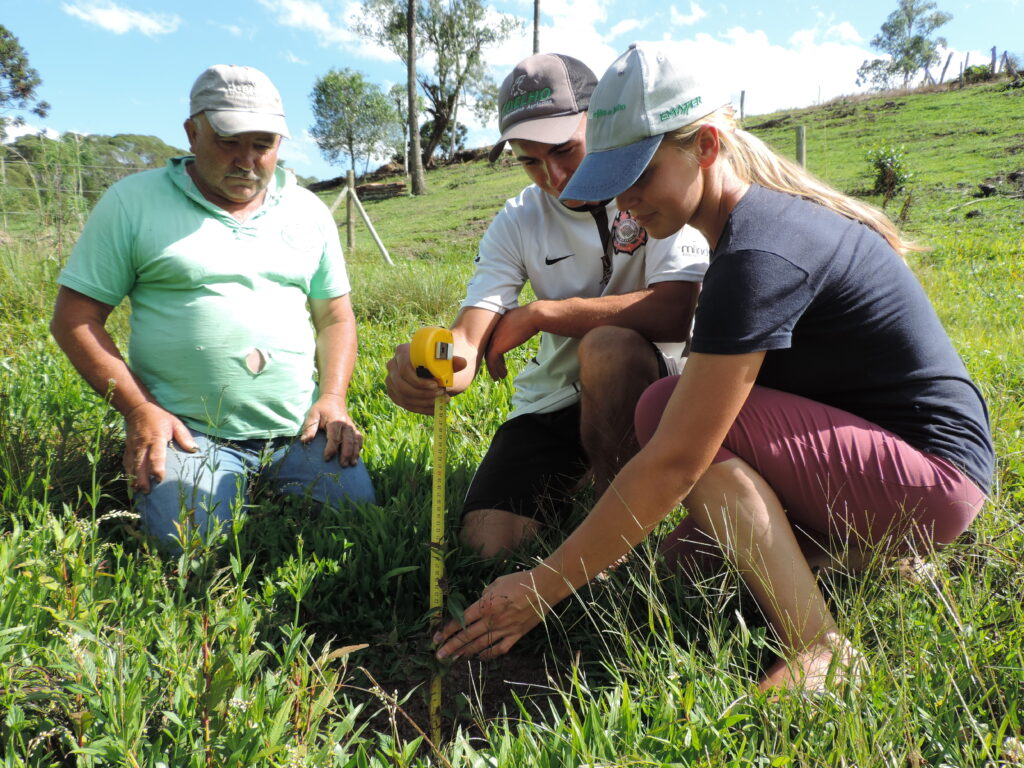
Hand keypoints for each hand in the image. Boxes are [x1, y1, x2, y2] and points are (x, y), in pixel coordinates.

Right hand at [123, 402, 196, 492]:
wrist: (138, 409)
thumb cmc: (160, 417)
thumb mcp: (175, 423)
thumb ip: (184, 436)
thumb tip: (194, 449)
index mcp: (156, 438)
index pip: (156, 456)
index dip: (156, 469)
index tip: (159, 479)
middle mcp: (142, 444)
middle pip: (140, 464)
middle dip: (142, 479)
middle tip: (146, 491)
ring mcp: (133, 447)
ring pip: (131, 465)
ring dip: (134, 479)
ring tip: (138, 491)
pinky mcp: (127, 448)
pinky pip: (126, 462)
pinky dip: (128, 472)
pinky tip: (131, 482)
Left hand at [301, 394, 362, 466]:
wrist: (333, 399)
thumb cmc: (321, 408)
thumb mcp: (312, 415)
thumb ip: (309, 428)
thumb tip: (304, 441)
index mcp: (335, 421)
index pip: (334, 437)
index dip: (331, 449)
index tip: (327, 458)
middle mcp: (346, 424)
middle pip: (348, 441)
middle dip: (346, 454)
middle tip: (343, 465)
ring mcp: (351, 426)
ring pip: (355, 441)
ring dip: (355, 453)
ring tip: (352, 464)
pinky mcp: (354, 428)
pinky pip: (359, 438)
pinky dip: (359, 447)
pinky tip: (357, 456)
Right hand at [385, 342, 466, 414]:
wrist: (434, 364)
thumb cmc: (439, 359)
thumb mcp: (445, 358)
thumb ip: (453, 361)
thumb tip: (462, 363)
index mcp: (402, 352)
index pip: (404, 370)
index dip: (418, 381)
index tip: (435, 385)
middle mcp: (392, 366)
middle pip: (402, 386)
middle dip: (423, 394)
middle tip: (441, 394)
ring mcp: (391, 380)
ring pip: (404, 397)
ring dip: (424, 402)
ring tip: (442, 400)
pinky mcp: (395, 393)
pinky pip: (406, 404)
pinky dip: (421, 409)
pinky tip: (435, 409)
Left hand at [433, 569, 555, 659]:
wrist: (544, 587)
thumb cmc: (519, 580)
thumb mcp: (496, 583)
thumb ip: (484, 596)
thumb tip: (477, 605)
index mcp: (486, 605)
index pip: (461, 621)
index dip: (448, 630)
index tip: (437, 638)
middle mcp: (493, 620)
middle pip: (467, 636)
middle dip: (451, 646)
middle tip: (439, 655)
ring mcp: (505, 629)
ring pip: (481, 645)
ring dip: (465, 653)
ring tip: (454, 659)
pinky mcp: (516, 635)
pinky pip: (500, 648)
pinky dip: (489, 655)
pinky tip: (480, 658)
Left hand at [484, 304, 542, 379]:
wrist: (532, 316)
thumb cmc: (532, 317)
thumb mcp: (522, 320)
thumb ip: (518, 325)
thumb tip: (525, 327)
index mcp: (499, 324)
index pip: (495, 340)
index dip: (498, 352)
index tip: (502, 360)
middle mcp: (493, 331)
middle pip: (490, 349)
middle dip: (495, 361)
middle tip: (499, 370)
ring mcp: (493, 338)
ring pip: (489, 357)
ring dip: (494, 368)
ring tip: (499, 377)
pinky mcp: (496, 347)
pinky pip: (491, 361)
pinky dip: (494, 370)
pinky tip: (499, 377)